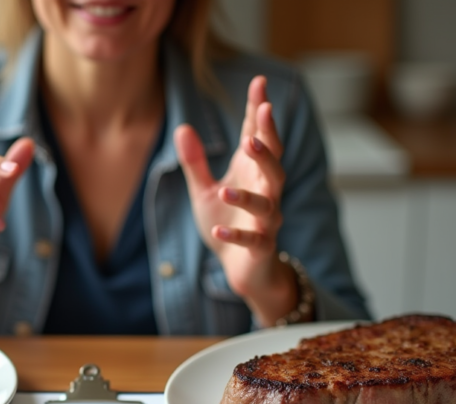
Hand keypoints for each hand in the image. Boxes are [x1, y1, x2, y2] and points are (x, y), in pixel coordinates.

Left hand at [173, 75, 295, 323]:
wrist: (241, 268)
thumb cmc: (227, 223)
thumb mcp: (204, 190)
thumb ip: (195, 162)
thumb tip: (182, 128)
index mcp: (251, 173)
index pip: (258, 136)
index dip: (259, 111)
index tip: (260, 83)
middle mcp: (265, 192)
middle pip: (274, 164)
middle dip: (268, 142)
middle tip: (262, 116)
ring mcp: (266, 220)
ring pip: (267, 204)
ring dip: (247, 197)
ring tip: (225, 190)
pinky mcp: (260, 246)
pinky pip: (252, 240)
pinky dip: (235, 236)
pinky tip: (218, 231)